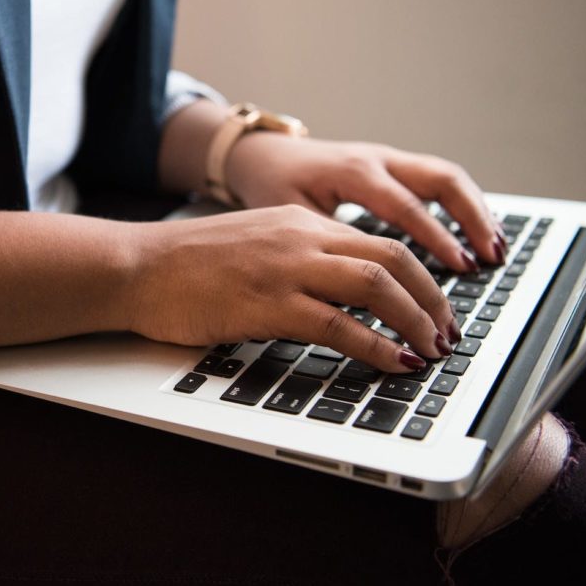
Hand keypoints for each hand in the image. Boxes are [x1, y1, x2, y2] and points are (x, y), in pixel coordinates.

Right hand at [128, 205, 459, 373]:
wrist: (137, 267)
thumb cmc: (186, 264)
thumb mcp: (253, 245)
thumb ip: (298, 259)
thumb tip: (340, 295)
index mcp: (299, 222)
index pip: (381, 242)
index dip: (421, 278)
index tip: (436, 307)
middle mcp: (300, 238)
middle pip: (393, 258)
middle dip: (433, 299)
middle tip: (448, 333)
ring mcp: (285, 269)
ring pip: (376, 286)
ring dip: (415, 321)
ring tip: (432, 350)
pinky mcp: (266, 304)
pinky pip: (338, 325)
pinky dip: (376, 346)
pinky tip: (394, 363)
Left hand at [226, 134, 505, 273]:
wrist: (261, 156)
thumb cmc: (272, 187)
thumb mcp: (291, 218)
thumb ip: (327, 247)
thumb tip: (360, 290)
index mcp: (352, 172)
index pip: (406, 207)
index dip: (436, 239)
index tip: (460, 267)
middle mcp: (376, 160)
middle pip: (441, 180)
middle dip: (472, 219)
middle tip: (491, 257)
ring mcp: (387, 159)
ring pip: (446, 176)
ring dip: (475, 211)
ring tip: (495, 249)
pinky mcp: (391, 165)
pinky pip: (436, 179)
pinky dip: (461, 205)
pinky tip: (475, 233)